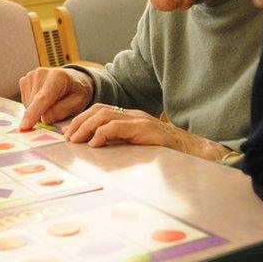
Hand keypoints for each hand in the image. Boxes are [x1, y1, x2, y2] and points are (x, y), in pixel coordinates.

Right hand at [19, 67, 93, 129]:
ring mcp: (31, 76)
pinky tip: (43, 99)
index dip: (33, 113)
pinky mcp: (24, 80)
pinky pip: (25, 102)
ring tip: (51, 102)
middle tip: (56, 109)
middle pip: (34, 105)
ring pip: (28, 105)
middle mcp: (41, 73)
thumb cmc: (75, 92)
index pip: (42, 98)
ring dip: (37, 110)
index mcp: (58, 77)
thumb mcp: (77, 103)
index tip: (24, 126)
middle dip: (42, 114)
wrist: (72, 79)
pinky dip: (33, 106)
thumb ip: (62, 111)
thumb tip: (44, 119)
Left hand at [66, 103, 230, 160]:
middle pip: (99, 109)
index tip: (68, 131)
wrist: (195, 152)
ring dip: (86, 127)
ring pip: (105, 115)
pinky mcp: (146, 129)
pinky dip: (103, 133)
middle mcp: (134, 115)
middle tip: (67, 136)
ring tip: (75, 140)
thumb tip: (96, 146)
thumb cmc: (167, 152)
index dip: (82, 119)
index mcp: (130, 117)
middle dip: (79, 121)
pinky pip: (119, 127)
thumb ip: (120, 142)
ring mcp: (140, 120)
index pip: (100, 110)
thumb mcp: (138, 145)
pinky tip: (95, 142)